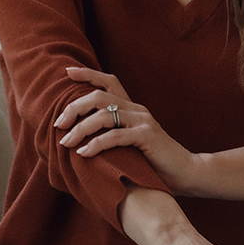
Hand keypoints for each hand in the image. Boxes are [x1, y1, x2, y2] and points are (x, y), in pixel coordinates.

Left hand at [56, 65, 198, 191]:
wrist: (184, 172)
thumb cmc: (153, 161)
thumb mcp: (130, 143)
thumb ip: (113, 134)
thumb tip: (81, 138)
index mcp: (132, 107)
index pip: (109, 82)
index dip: (87, 74)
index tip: (67, 72)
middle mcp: (137, 109)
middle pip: (98, 97)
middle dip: (74, 108)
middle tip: (59, 124)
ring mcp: (143, 121)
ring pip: (104, 116)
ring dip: (81, 129)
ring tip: (66, 142)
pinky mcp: (147, 136)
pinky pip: (116, 136)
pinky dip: (97, 144)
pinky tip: (84, 153)